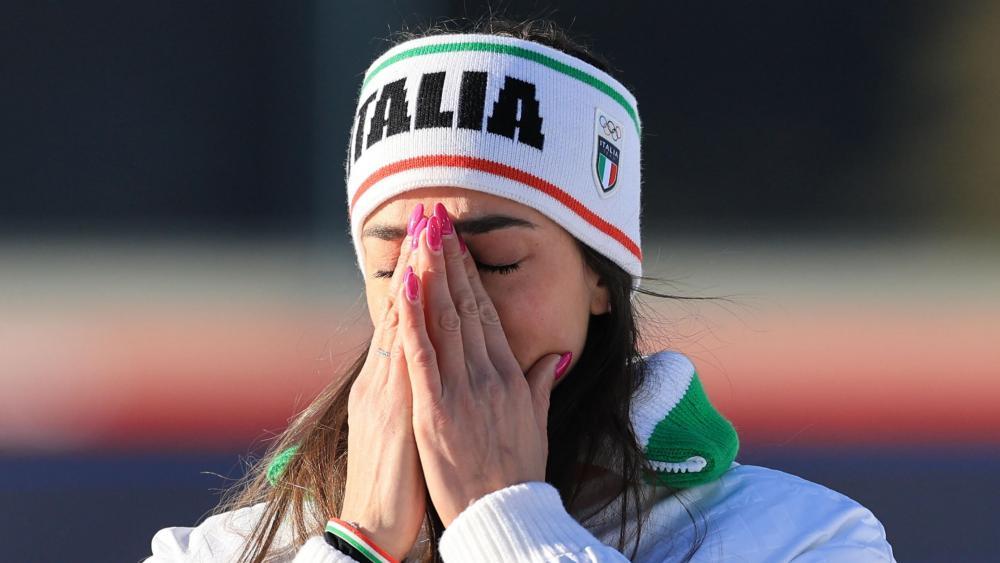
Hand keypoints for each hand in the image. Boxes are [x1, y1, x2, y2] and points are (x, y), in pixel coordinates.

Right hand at [339, 204, 428, 559]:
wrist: (375, 524)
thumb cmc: (400, 482)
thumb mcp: (416, 428)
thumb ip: (430, 394)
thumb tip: (445, 371)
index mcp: (395, 381)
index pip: (415, 319)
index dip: (428, 278)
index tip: (440, 239)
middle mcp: (385, 377)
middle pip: (407, 308)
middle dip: (421, 260)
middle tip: (432, 213)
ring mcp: (385, 391)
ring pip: (402, 322)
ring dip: (416, 275)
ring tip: (426, 232)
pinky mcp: (390, 410)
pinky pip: (399, 360)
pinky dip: (405, 323)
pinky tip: (410, 290)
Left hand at [397, 203, 570, 525]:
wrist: (504, 514)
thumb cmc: (518, 471)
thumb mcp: (537, 421)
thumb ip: (542, 382)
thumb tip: (557, 354)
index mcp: (509, 375)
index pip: (487, 313)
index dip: (470, 275)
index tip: (458, 244)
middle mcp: (487, 374)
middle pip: (465, 306)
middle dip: (450, 259)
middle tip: (436, 220)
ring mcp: (461, 389)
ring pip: (443, 320)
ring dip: (430, 274)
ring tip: (421, 235)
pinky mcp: (434, 409)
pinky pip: (420, 355)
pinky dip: (411, 318)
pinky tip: (403, 286)